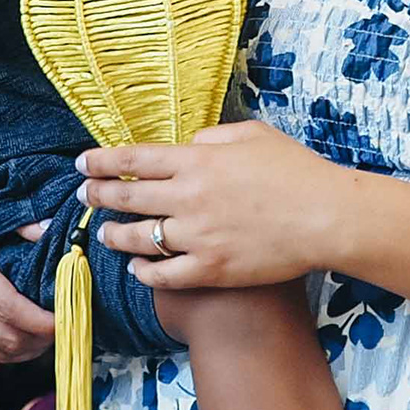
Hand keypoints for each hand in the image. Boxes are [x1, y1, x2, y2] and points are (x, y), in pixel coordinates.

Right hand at [0, 229, 55, 359]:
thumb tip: (50, 232)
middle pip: (5, 338)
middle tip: (68, 326)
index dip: (41, 321)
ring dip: (29, 349)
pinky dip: (14, 349)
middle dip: (40, 339)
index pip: (9, 309)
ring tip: (53, 333)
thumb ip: (22, 223)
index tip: (68, 316)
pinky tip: (32, 335)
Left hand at [78, 121, 361, 290]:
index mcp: (197, 161)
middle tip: (83, 196)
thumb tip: (189, 143)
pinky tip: (137, 268)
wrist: (326, 216)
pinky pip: (164, 275)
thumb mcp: (253, 134)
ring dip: (115, 235)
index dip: (102, 161)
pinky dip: (145, 272)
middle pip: (127, 197)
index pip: (134, 159)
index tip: (83, 164)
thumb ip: (213, 136)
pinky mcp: (212, 270)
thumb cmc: (296, 170)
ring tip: (104, 234)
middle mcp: (188, 198)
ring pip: (138, 239)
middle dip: (98, 195)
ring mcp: (197, 237)